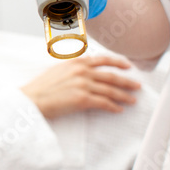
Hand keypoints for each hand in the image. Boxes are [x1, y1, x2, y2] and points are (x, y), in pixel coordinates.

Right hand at [19, 55, 140, 119]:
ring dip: (124, 96)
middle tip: (137, 86)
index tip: (128, 67)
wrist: (32, 99)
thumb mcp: (58, 69)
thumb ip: (73, 68)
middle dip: (127, 81)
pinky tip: (119, 109)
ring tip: (132, 100)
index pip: (103, 59)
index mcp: (77, 62)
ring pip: (110, 90)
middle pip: (111, 76)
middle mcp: (82, 71)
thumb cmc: (41, 87)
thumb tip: (85, 69)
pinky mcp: (83, 99)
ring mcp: (83, 85)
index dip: (118, 63)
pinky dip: (113, 106)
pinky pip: (104, 103)